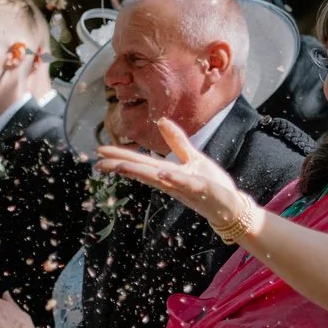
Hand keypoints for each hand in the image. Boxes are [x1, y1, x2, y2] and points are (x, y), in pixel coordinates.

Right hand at [95, 120, 262, 239]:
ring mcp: (183, 186)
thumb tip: (161, 120)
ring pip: (156, 178)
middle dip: (120, 165)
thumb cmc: (212, 183)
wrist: (230, 206)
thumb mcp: (192, 157)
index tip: (99, 151)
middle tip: (98, 163)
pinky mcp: (200, 189)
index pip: (139, 162)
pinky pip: (184, 183)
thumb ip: (176, 141)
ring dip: (138, 172)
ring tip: (119, 166)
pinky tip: (161, 172)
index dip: (119, 155)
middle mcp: (170, 180)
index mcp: (167, 172)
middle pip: (141, 171)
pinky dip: (172, 178)